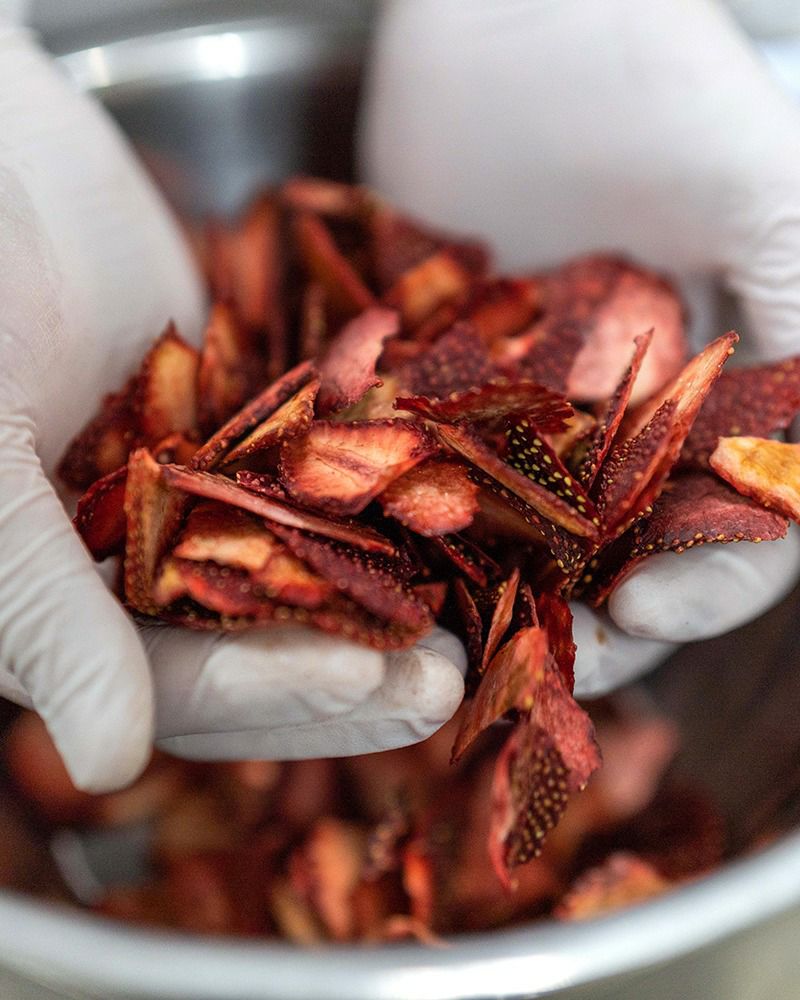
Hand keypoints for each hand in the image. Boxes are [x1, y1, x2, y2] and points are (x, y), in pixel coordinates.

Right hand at [0, 21, 464, 790]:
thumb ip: (41, 609)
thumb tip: (108, 768)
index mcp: (60, 605)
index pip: (174, 685)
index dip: (273, 693)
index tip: (374, 683)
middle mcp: (137, 561)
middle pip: (257, 647)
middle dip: (353, 664)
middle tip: (452, 678)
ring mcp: (200, 489)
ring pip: (306, 566)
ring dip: (388, 589)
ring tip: (480, 606)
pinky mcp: (248, 418)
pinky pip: (325, 466)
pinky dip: (386, 484)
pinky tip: (462, 498)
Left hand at [362, 0, 799, 695]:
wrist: (508, 9)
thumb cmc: (652, 73)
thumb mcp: (763, 184)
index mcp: (714, 391)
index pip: (733, 519)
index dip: (708, 582)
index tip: (652, 617)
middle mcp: (620, 417)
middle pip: (619, 553)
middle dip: (588, 615)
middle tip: (543, 663)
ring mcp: (521, 405)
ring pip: (514, 531)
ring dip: (491, 594)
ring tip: (452, 641)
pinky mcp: (434, 378)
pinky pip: (417, 464)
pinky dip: (402, 517)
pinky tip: (374, 559)